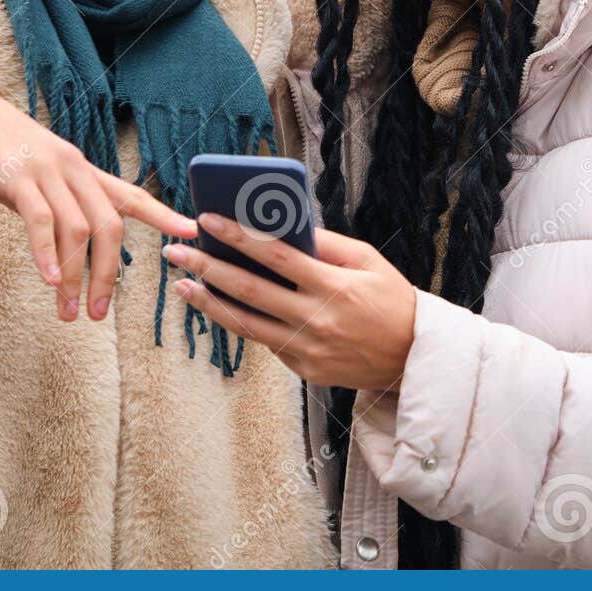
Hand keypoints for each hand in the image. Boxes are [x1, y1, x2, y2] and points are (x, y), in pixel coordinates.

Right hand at [0, 81, 197, 322]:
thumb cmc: (5, 153)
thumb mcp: (44, 176)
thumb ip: (63, 204)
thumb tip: (76, 247)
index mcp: (85, 172)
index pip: (132, 195)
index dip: (163, 214)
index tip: (193, 232)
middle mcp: (74, 170)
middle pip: (108, 225)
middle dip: (107, 274)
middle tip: (98, 315)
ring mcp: (47, 172)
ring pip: (76, 230)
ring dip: (75, 276)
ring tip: (68, 313)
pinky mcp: (17, 177)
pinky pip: (40, 219)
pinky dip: (48, 252)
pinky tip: (52, 280)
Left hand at [161, 214, 416, 391]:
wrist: (414, 358)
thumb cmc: (392, 301)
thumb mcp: (369, 261)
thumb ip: (327, 244)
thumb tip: (286, 226)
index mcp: (333, 287)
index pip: (276, 256)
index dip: (238, 237)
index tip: (208, 220)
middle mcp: (316, 320)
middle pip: (249, 290)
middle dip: (207, 268)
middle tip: (176, 253)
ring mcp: (307, 350)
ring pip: (246, 324)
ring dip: (209, 303)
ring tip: (183, 286)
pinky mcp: (304, 370)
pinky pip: (265, 342)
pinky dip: (240, 323)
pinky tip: (219, 307)